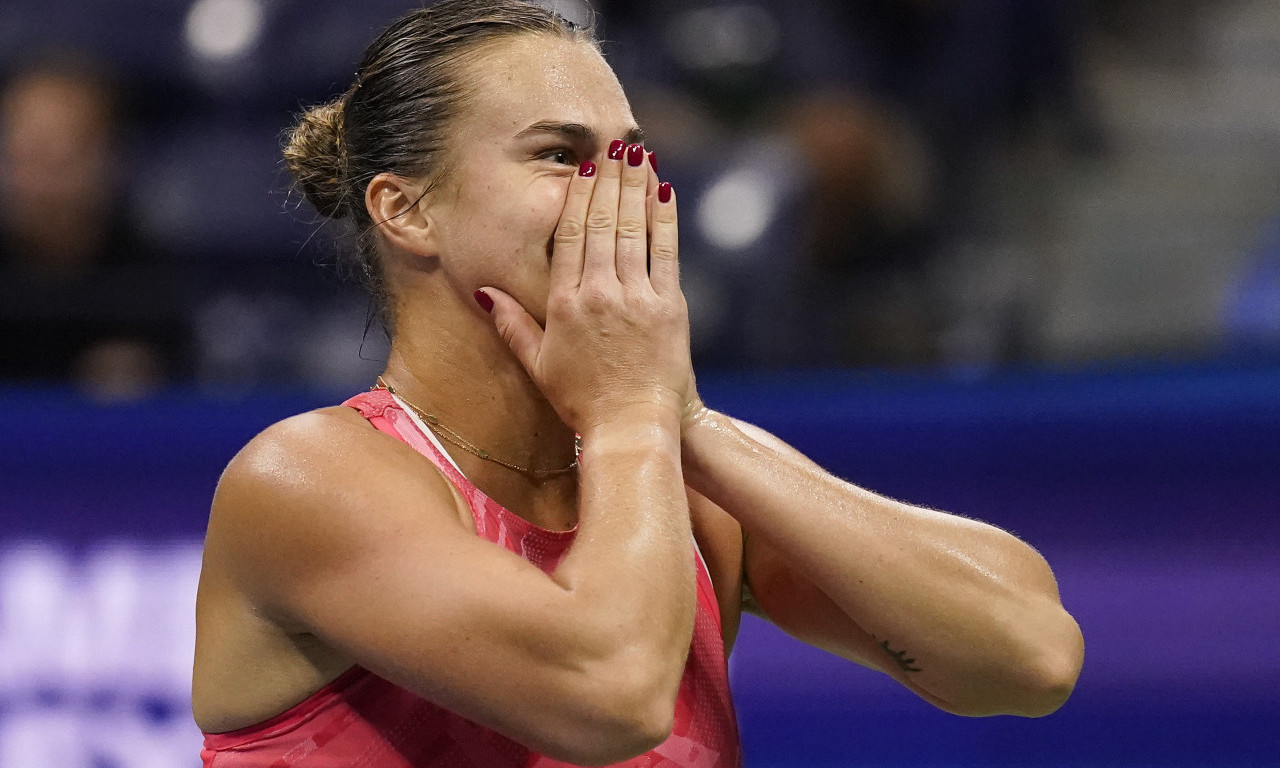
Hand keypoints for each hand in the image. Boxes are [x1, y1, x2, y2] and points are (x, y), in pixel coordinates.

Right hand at [480, 142, 690, 434]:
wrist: (632, 426)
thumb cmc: (582, 401)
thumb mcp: (538, 365)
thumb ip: (512, 324)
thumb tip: (485, 291)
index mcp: (564, 303)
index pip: (569, 236)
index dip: (577, 195)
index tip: (582, 166)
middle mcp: (599, 293)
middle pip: (601, 222)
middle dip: (608, 177)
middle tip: (614, 141)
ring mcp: (636, 297)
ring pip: (632, 229)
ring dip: (634, 186)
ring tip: (637, 151)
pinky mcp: (669, 307)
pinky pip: (665, 252)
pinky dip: (664, 218)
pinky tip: (663, 190)